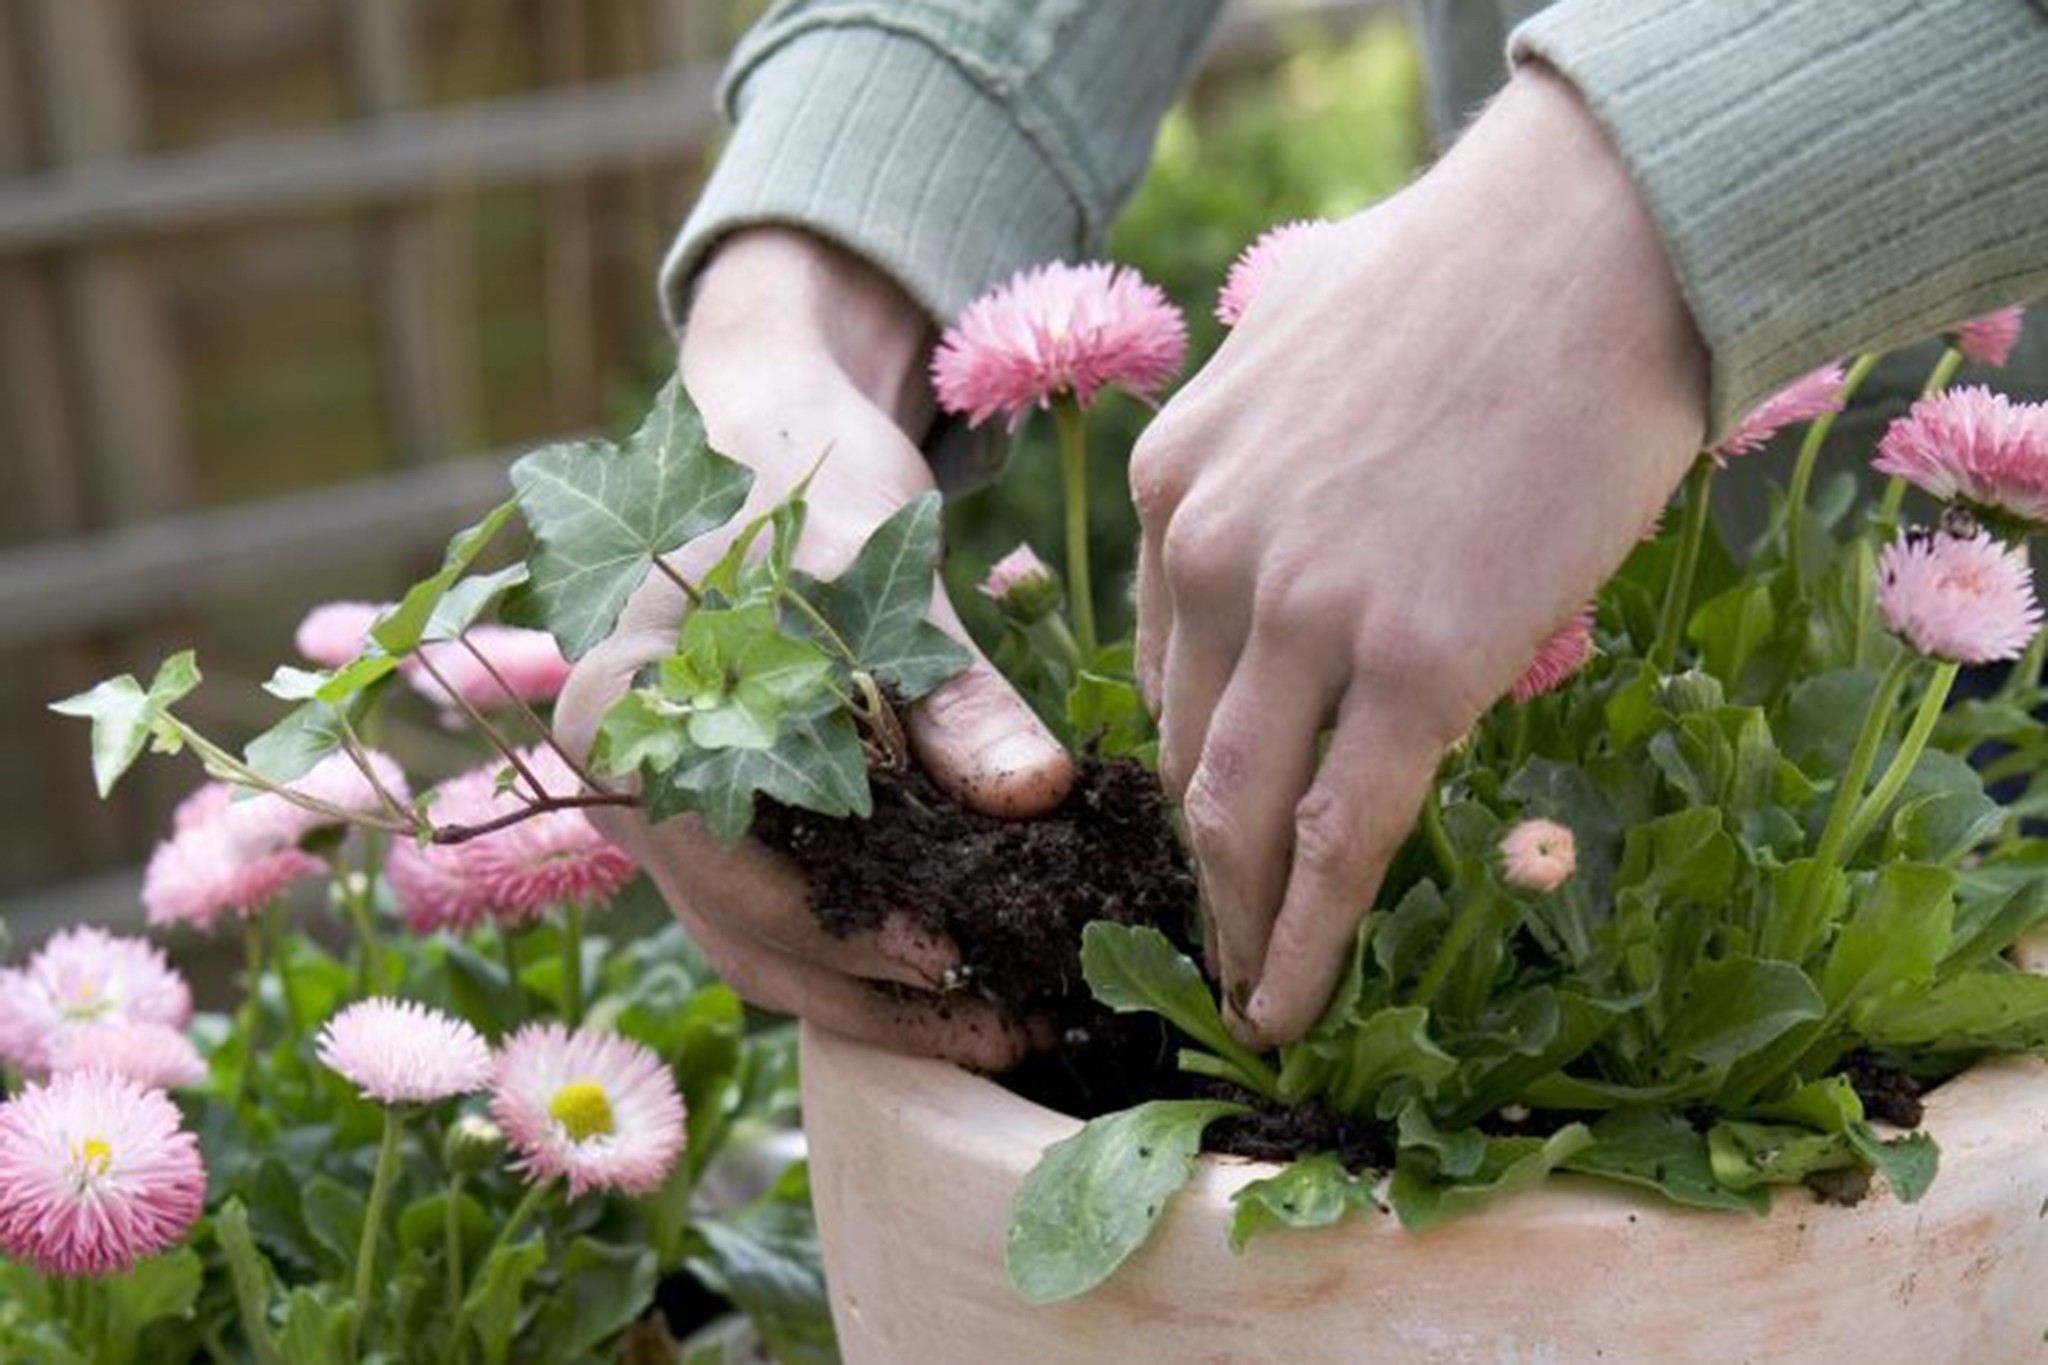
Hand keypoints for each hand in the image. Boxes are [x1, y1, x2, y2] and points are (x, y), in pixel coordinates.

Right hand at [555, 228, 1072, 1069]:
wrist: (774, 457)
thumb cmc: (811, 498)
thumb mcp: (885, 576)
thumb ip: (951, 692)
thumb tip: (1033, 798)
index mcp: (621, 706)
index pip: (712, 851)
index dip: (825, 921)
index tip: (945, 954)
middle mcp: (625, 783)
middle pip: (736, 928)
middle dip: (871, 993)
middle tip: (1007, 1021)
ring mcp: (669, 823)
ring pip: (760, 949)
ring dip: (878, 1001)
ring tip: (1008, 1025)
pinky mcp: (727, 838)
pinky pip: (785, 927)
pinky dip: (871, 963)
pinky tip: (972, 985)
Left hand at [1132, 68, 1709, 1045]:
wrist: (1594, 245)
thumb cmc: (1476, 276)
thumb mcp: (1301, 349)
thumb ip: (1266, 452)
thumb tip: (1301, 514)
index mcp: (1174, 483)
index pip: (1164, 662)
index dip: (1196, 752)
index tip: (1222, 808)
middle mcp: (1208, 554)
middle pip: (1188, 749)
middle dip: (1200, 856)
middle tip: (1213, 931)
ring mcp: (1302, 616)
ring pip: (1242, 812)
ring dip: (1238, 918)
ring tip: (1246, 990)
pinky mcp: (1412, 667)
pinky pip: (1341, 837)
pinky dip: (1307, 939)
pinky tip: (1290, 1005)